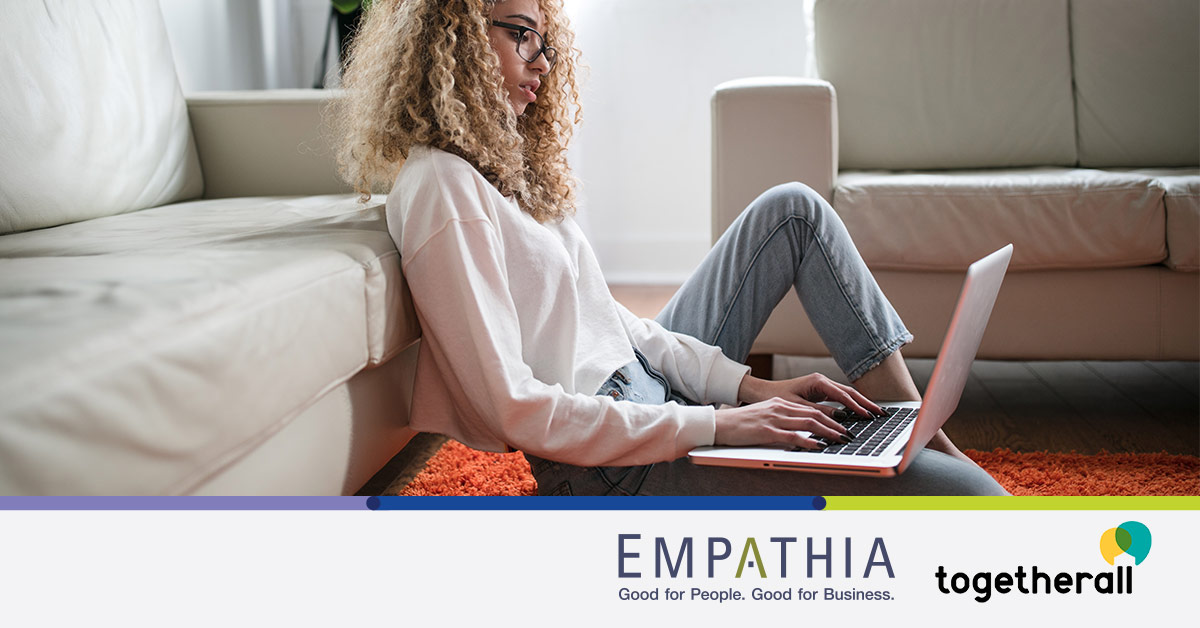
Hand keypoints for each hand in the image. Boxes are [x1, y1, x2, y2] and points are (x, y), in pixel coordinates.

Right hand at [714, 398, 851, 449]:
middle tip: (849, 434)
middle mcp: (780, 408)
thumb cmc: (739, 424)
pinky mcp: (766, 431)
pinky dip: (809, 441)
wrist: (718, 424)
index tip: (842, 425)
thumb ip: (782, 422)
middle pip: (814, 414)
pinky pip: (793, 436)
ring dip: (828, 432)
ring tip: (841, 439)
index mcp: (780, 403)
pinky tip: (819, 446)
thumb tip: (799, 432)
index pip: (811, 409)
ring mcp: (774, 419)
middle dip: (835, 424)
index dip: (830, 417)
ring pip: (808, 423)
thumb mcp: (764, 417)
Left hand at [737, 373, 883, 419]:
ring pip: (847, 395)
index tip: (868, 416)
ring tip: (876, 414)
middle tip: (881, 414)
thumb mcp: (798, 407)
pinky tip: (860, 413)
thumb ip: (819, 412)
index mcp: (818, 381)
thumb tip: (840, 418)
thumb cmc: (776, 397)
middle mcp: (822, 381)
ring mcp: (822, 385)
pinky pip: (840, 398)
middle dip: (866, 403)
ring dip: (861, 404)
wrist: (762, 392)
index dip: (857, 406)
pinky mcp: (820, 391)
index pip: (843, 395)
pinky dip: (851, 405)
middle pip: (850, 392)